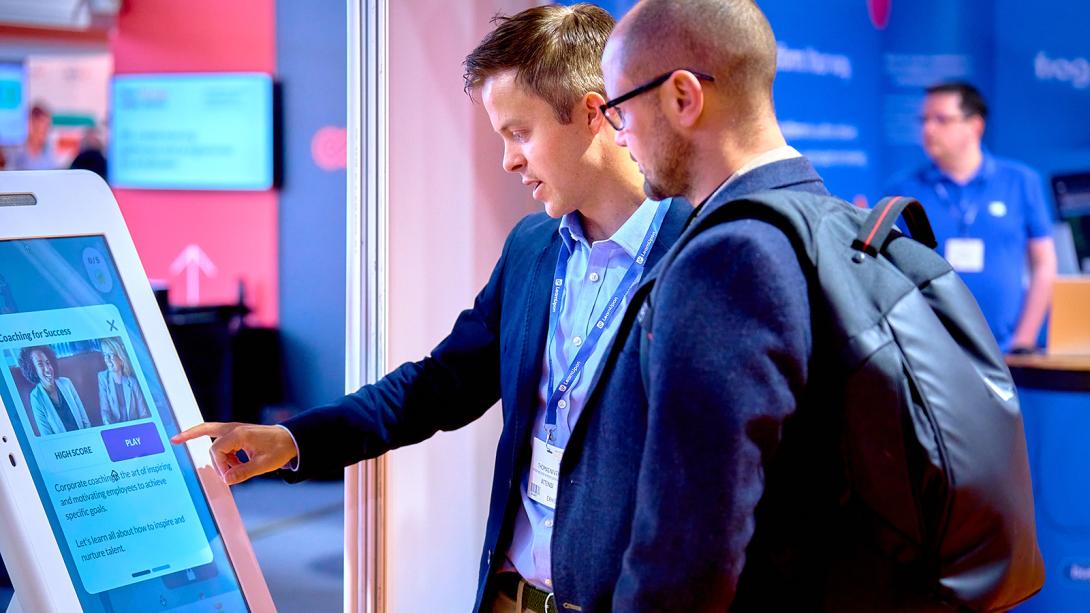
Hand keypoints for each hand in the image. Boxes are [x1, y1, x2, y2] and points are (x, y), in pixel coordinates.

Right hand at [171, 422, 297, 484]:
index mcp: (239, 434)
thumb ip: (243, 473)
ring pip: (215, 441)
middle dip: (198, 443)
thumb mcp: (263, 465)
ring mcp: (236, 430)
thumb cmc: (279, 449)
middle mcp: (235, 429)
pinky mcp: (238, 435)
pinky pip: (224, 444)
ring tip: (233, 471)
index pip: (217, 450)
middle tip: (183, 446)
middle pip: (207, 433)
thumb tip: (226, 480)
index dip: (220, 466)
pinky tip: (235, 466)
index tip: (228, 477)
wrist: (291, 440)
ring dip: (220, 458)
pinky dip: (226, 456)